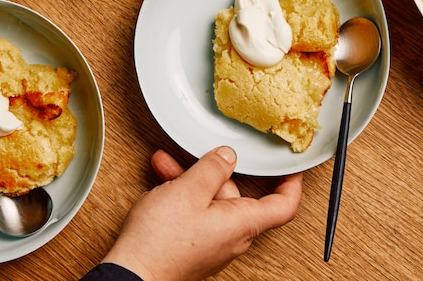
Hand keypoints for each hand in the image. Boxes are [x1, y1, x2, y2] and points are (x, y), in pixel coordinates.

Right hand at [103, 146, 301, 280]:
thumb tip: (228, 156)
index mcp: (242, 223)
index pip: (283, 205)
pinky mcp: (193, 246)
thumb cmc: (161, 242)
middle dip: (215, 171)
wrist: (131, 274)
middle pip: (237, 195)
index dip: (291, 184)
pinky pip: (196, 214)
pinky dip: (182, 197)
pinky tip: (163, 185)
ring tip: (167, 166)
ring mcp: (212, 243)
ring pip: (210, 202)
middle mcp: (232, 236)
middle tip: (198, 154)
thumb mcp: (189, 190)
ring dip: (191, 181)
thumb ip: (212, 168)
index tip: (291, 166)